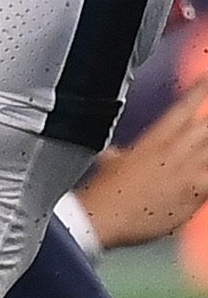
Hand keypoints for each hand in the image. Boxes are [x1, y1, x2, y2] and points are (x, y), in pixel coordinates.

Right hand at [75, 82, 207, 248]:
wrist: (101, 218)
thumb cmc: (105, 194)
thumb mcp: (110, 164)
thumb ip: (120, 156)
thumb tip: (116, 156)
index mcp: (153, 140)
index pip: (184, 107)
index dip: (200, 91)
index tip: (207, 78)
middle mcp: (175, 151)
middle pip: (207, 125)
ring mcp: (189, 171)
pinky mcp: (197, 193)